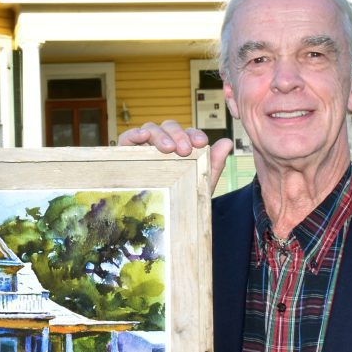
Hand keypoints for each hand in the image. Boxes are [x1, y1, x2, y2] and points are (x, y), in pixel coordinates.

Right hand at [118, 120, 232, 193]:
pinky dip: (134, 133)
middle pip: (169, 127)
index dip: (193, 134)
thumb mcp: (198, 185)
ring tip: (168, 149)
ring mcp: (143, 147)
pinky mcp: (124, 153)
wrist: (162, 224)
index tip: (201, 143)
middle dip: (178, 135)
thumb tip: (228, 142)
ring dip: (160, 135)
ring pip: (150, 128)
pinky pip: (127, 137)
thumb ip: (213, 164)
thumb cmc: (179, 202)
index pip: (186, 133)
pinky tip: (142, 137)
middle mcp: (161, 144)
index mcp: (179, 148)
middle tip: (184, 150)